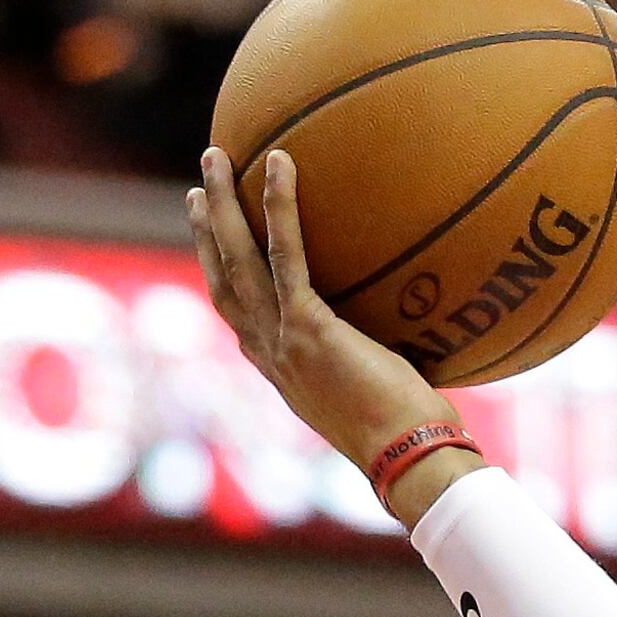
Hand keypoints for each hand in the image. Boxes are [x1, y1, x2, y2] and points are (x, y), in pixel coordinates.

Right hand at [186, 147, 474, 520]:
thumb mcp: (385, 390)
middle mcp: (269, 353)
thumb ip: (380, 357)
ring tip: (215, 157)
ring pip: (237, 259)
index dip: (219, 272)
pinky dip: (280, 208)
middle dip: (206, 230)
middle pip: (223, 278)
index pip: (238, 312)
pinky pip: (288, 255)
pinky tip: (282, 164)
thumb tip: (419, 324)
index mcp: (282, 368)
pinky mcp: (308, 328)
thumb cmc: (414, 435)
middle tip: (197, 185)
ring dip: (221, 205)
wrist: (409, 459)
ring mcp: (282, 340)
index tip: (212, 238)